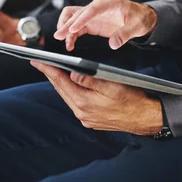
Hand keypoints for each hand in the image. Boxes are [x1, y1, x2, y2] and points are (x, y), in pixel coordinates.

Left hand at [31, 61, 162, 134]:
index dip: (48, 70)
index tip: (37, 61)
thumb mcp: (112, 85)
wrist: (145, 118)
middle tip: (40, 63)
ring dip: (60, 84)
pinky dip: (70, 92)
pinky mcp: (90, 120)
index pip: (61, 82)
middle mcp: (82, 113)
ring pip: (67, 96)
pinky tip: (70, 85)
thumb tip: (72, 73)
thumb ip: (90, 79)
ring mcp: (85, 118)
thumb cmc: (132, 100)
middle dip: (50, 75)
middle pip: (61, 90)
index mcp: (85, 102)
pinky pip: (75, 103)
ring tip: (53, 71)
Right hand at [54, 0, 157, 51]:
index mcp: (110, 3)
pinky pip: (77, 27)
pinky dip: (71, 34)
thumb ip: (125, 34)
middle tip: (59, 35)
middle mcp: (99, 6)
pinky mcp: (91, 22)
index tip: (73, 28)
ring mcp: (93, 14)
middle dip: (68, 24)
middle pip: (79, 12)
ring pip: (73, 17)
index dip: (82, 18)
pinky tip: (70, 44)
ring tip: (61, 39)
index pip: (93, 8)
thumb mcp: (136, 27)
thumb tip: (114, 43)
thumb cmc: (139, 18)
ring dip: (66, 27)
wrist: (141, 17)